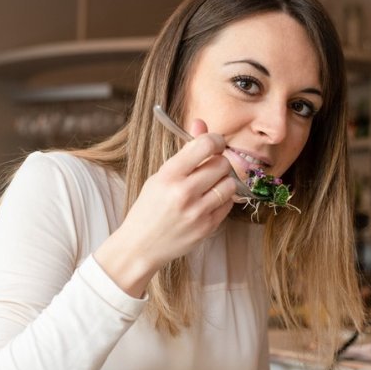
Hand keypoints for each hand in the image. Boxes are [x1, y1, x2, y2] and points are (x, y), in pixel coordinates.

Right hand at [95, 119, 234, 296]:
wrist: (140, 246)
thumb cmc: (149, 208)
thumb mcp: (160, 176)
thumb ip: (184, 151)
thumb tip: (201, 123)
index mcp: (168, 175)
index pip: (205, 145)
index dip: (216, 140)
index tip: (215, 144)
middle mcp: (184, 193)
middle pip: (222, 164)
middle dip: (220, 162)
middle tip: (211, 167)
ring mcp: (197, 212)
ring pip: (230, 184)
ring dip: (224, 181)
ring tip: (210, 185)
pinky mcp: (207, 227)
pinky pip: (229, 204)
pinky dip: (223, 199)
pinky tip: (209, 201)